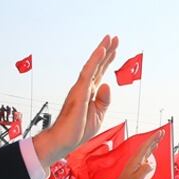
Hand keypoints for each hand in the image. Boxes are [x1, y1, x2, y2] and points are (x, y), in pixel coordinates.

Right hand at [38, 36, 118, 160]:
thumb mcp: (98, 115)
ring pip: (92, 65)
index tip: (115, 48)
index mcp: (89, 93)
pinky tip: (101, 51)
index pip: (100, 73)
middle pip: (97, 65)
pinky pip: (88, 73)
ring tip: (109, 39)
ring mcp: (81, 89)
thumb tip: (107, 84)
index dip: (107, 60)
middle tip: (114, 37)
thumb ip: (104, 100)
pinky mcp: (79, 93)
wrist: (64, 141)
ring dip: (101, 51)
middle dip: (106, 51)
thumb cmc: (78, 130)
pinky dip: (95, 61)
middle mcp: (84, 87)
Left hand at [108, 131, 163, 178]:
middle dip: (154, 138)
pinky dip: (150, 151)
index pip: (145, 146)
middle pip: (146, 146)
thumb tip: (151, 164)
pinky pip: (145, 155)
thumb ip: (144, 170)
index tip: (160, 132)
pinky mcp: (136, 166)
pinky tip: (152, 150)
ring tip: (159, 139)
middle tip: (162, 132)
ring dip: (153, 144)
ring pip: (146, 150)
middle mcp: (135, 159)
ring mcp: (135, 162)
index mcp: (135, 161)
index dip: (153, 138)